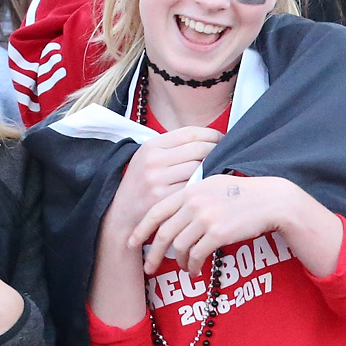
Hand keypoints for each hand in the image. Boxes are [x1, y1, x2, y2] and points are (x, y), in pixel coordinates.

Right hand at [100, 126, 222, 249]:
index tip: (220, 139)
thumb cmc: (142, 183)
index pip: (190, 133)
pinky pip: (194, 188)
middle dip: (216, 151)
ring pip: (200, 168)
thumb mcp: (149, 158)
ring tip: (217, 171)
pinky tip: (207, 187)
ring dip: (212, 169)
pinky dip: (204, 186)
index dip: (211, 135)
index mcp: (151, 146)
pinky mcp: (164, 199)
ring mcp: (158, 180)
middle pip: (199, 149)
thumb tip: (209, 138)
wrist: (122, 213)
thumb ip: (173, 147)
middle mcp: (153, 161)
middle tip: (224, 156)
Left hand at [132, 174, 318, 277]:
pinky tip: (197, 272)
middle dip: (153, 254)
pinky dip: (194, 267)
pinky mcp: (218, 232)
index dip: (141, 229)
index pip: (157, 211)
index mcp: (189, 190)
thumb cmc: (243, 195)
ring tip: (186, 270)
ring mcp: (206, 217)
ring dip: (180, 263)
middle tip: (149, 268)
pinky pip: (197, 255)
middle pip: (163, 233)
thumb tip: (173, 217)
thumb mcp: (213, 186)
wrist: (270, 200)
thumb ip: (192, 197)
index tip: (132, 242)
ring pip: (180, 247)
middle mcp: (194, 202)